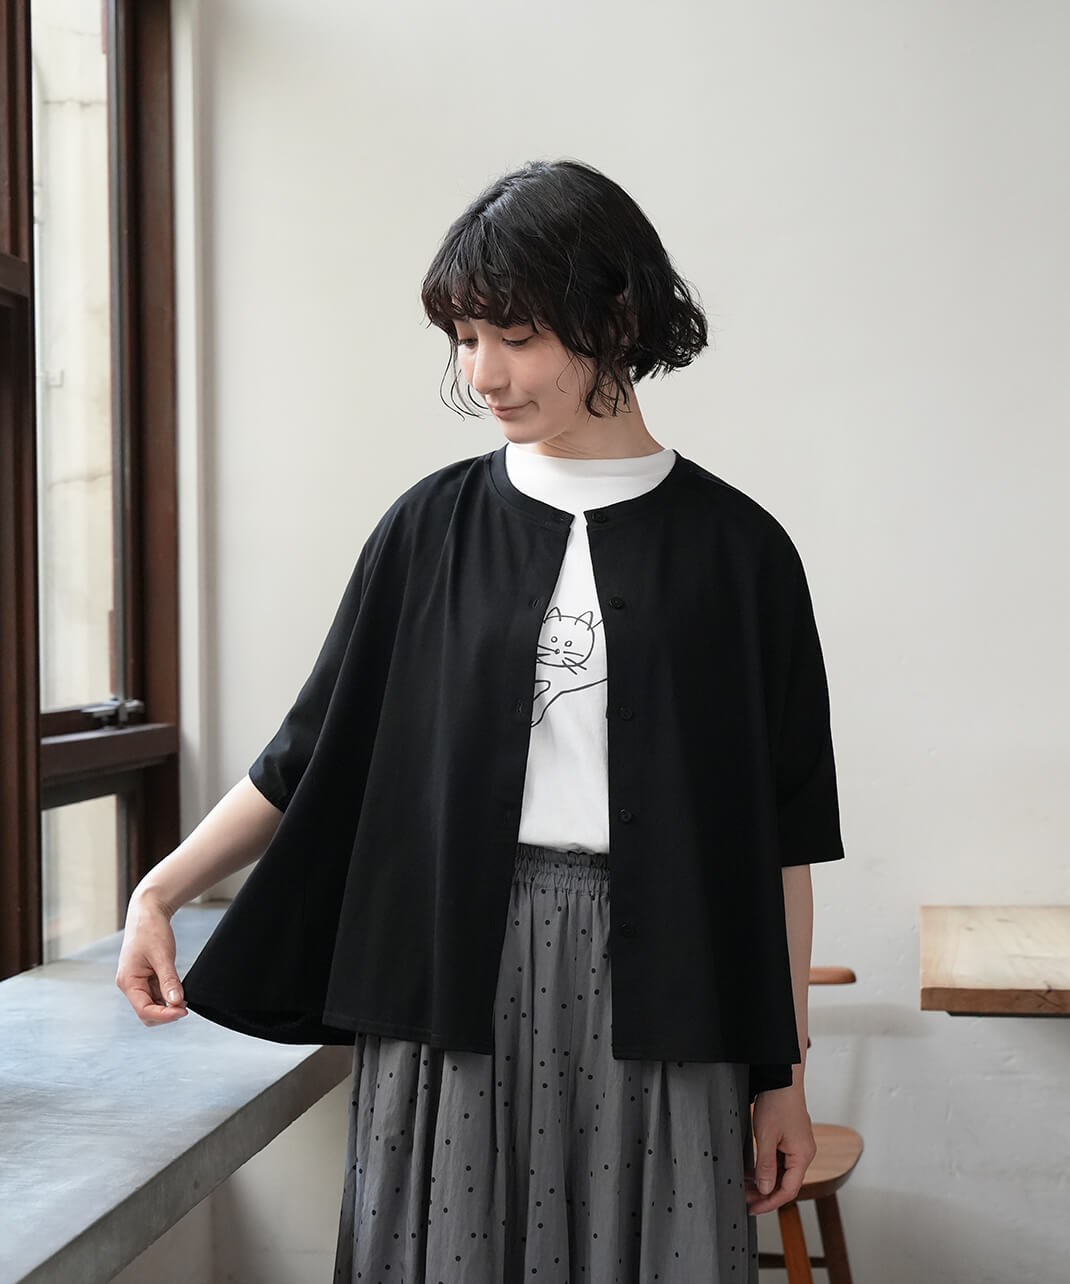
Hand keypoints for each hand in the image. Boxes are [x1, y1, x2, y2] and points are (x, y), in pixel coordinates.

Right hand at [115, 890, 188, 1025]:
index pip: (144, 1010)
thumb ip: (169, 980)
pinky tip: (178, 992)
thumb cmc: (151, 929)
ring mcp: (137, 981)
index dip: (164, 1015)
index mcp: (128, 981)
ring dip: (167, 1006)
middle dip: (165, 1014)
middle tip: (185, 1007)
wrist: (147, 911)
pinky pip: (155, 994)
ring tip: (184, 999)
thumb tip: (176, 1002)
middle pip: (146, 1012)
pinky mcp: (145, 977)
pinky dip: (167, 996)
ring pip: (151, 1005)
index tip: (184, 1012)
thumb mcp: (162, 955)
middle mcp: (129, 984)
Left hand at [745, 1083, 815, 1214]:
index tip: (753, 1208)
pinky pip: (781, 1161)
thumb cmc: (777, 1102)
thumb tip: (766, 1191)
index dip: (770, 1202)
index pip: (789, 1190)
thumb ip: (766, 1166)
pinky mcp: (792, 1138)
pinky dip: (767, 1168)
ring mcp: (799, 1146)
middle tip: (745, 1199)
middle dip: (765, 1194)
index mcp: (802, 1156)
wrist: (783, 1077)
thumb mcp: (766, 1136)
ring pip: (782, 1173)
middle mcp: (804, 1153)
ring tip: (745, 1187)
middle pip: (786, 1183)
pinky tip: (753, 1171)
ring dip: (765, 1181)